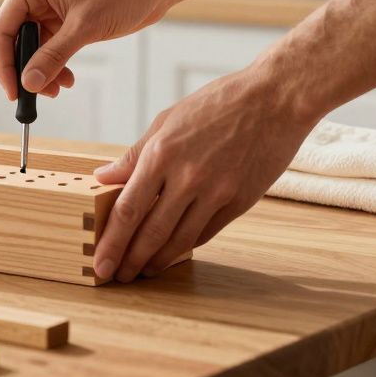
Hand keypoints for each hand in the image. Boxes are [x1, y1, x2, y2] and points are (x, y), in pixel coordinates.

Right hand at [0, 0, 175, 99]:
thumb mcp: (85, 27)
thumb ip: (53, 57)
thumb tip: (29, 83)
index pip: (2, 30)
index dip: (4, 65)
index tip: (14, 92)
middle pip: (15, 40)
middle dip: (26, 69)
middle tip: (38, 94)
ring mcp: (48, 5)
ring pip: (32, 47)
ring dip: (42, 70)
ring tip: (59, 88)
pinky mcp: (63, 16)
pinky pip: (49, 46)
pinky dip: (55, 64)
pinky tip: (67, 78)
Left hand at [91, 67, 318, 281]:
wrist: (275, 99)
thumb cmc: (218, 103)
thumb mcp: (168, 120)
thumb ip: (135, 154)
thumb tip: (102, 177)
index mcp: (162, 154)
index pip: (128, 209)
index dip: (111, 241)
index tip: (100, 262)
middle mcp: (187, 177)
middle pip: (151, 232)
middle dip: (129, 260)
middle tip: (115, 277)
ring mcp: (216, 192)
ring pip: (180, 240)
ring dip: (157, 261)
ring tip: (142, 272)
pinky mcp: (240, 201)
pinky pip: (207, 233)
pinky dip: (187, 247)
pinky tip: (172, 254)